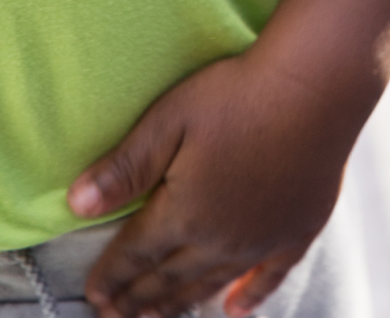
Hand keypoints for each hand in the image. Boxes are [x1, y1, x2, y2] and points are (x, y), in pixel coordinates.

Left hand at [66, 52, 349, 317]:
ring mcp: (262, 242)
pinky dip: (249, 297)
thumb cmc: (234, 97)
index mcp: (185, 215)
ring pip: (211, 283)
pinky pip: (268, 278)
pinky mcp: (296, 232)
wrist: (313, 92)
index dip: (112, 275)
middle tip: (114, 315)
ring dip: (180, 301)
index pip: (137, 253)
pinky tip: (236, 309)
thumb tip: (76, 205)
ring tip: (156, 315)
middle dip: (138, 296)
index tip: (92, 295)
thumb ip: (124, 168)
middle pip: (170, 277)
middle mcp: (221, 241)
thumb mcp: (168, 121)